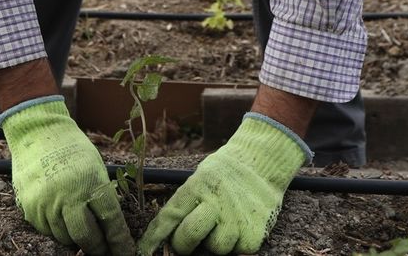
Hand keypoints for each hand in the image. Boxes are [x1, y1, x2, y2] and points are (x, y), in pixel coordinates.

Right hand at [0, 96, 133, 255]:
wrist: (38, 132)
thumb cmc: (72, 149)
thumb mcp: (96, 168)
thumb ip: (101, 197)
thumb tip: (109, 228)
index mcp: (91, 184)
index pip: (110, 221)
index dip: (119, 241)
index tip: (124, 251)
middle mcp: (68, 197)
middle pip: (86, 237)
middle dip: (97, 247)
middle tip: (103, 250)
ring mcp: (46, 204)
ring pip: (65, 237)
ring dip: (75, 238)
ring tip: (81, 230)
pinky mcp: (29, 208)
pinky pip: (46, 230)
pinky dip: (56, 229)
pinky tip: (60, 217)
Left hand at [139, 114, 308, 254]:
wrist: (263, 160)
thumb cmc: (227, 171)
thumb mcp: (201, 176)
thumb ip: (187, 202)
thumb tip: (170, 232)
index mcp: (197, 187)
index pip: (169, 217)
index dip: (153, 238)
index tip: (143, 251)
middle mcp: (214, 203)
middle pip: (188, 238)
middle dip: (184, 244)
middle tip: (189, 240)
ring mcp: (235, 219)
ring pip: (216, 248)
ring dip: (217, 241)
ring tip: (226, 222)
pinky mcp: (254, 233)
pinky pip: (239, 251)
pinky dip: (239, 243)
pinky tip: (242, 225)